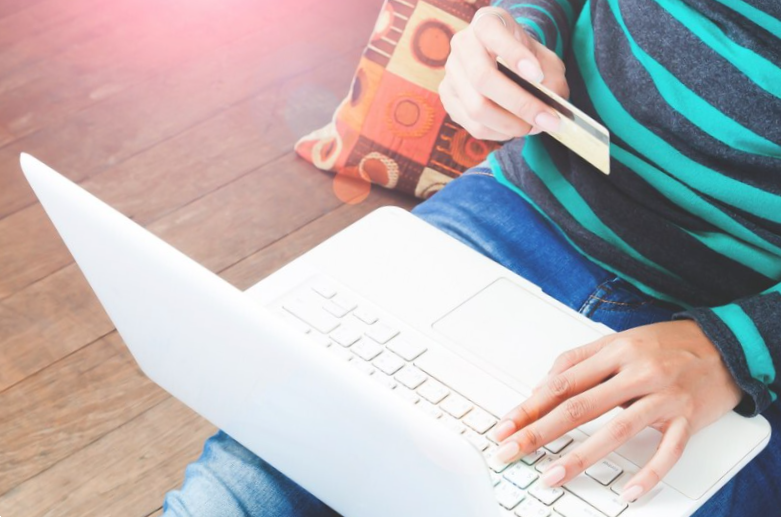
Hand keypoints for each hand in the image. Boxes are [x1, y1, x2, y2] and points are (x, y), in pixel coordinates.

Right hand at [439, 7, 568, 140]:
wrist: (501, 62)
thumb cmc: (525, 58)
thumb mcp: (544, 58)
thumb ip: (551, 78)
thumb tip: (551, 106)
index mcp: (485, 24)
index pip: (493, 34)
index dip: (515, 55)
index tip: (537, 75)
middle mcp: (462, 46)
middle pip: (483, 78)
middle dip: (519, 104)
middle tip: (546, 120)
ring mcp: (450, 74)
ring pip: (476, 108)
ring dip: (510, 124)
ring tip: (533, 127)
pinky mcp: (449, 100)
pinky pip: (473, 126)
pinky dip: (499, 133)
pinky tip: (514, 129)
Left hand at [490, 320, 741, 501]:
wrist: (724, 345)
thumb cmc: (666, 345)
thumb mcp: (618, 341)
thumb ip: (579, 361)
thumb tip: (542, 387)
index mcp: (615, 351)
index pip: (562, 382)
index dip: (529, 406)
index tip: (506, 426)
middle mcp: (637, 372)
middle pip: (579, 406)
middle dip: (539, 431)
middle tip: (511, 450)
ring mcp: (663, 397)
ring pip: (616, 430)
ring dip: (580, 457)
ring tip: (552, 475)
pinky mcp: (688, 419)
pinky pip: (667, 452)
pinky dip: (648, 473)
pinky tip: (628, 491)